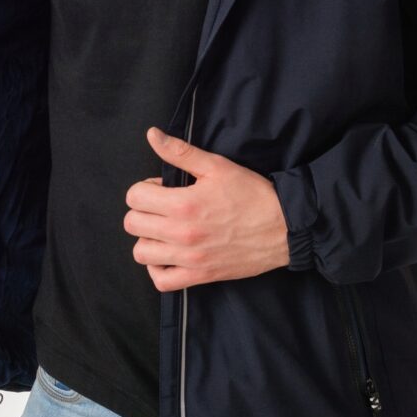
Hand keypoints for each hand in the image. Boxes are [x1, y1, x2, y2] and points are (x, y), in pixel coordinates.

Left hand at [123, 126, 290, 291]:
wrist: (284, 228)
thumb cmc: (251, 194)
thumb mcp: (216, 166)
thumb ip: (180, 152)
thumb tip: (152, 135)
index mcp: (183, 204)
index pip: (134, 197)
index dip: (145, 188)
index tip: (162, 189)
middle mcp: (181, 233)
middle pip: (132, 224)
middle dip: (142, 211)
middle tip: (162, 207)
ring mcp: (189, 258)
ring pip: (141, 253)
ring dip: (147, 239)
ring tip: (164, 230)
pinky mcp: (200, 276)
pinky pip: (162, 281)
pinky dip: (158, 269)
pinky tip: (167, 255)